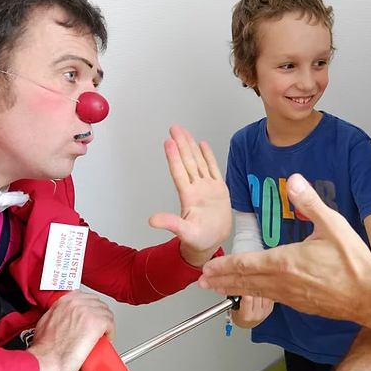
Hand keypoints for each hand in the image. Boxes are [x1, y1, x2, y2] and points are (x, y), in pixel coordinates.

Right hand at [27, 291, 114, 370]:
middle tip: (98, 327)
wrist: (49, 359)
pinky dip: (110, 333)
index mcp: (65, 301)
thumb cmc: (45, 346)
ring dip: (106, 325)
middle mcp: (77, 302)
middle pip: (98, 304)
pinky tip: (106, 340)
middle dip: (99, 315)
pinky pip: (111, 324)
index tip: (91, 315)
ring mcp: (88, 311)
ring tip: (102, 335)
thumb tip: (65, 315)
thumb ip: (57, 312)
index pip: (85, 297)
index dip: (90, 307)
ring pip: (106, 313)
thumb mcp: (46, 321)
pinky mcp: (98, 322)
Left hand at [149, 125, 231, 267]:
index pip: (180, 173)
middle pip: (188, 162)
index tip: (169, 142)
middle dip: (181, 144)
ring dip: (192, 147)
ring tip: (185, 132)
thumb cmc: (199, 240)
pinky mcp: (218, 189)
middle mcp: (196, 188)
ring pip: (199, 162)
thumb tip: (152, 220)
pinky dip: (209, 156)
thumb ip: (171, 224)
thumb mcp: (185, 233)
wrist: (212, 242)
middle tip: (175, 128)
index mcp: (188, 197)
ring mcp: (207, 187)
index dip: (174, 157)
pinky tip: (203, 145)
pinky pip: (214, 169)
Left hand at [199, 174, 370, 321]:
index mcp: (286, 261)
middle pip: (245, 281)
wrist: (369, 296)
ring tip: (220, 290)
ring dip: (235, 290)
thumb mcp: (332, 225)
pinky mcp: (301, 305)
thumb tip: (294, 180)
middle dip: (222, 280)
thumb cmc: (353, 264)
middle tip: (203, 281)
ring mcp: (291, 296)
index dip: (225, 265)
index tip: (209, 267)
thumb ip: (310, 202)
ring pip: (256, 293)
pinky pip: (271, 300)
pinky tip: (255, 295)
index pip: (246, 263)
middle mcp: (283, 282)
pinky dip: (255, 297)